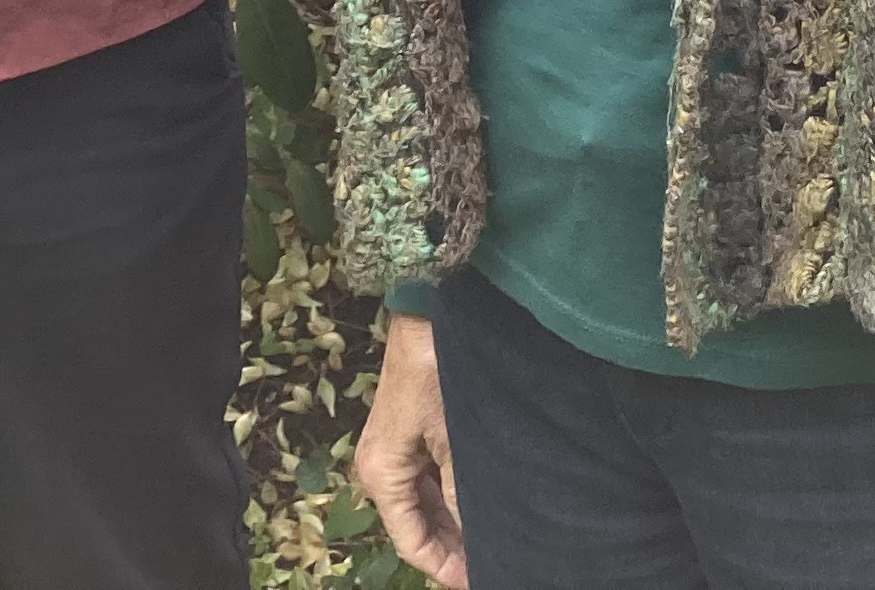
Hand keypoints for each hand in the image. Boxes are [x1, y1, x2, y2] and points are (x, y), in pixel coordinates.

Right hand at [355, 312, 467, 583]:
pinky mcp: (410, 433)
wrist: (430, 313)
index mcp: (382, 476)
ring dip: (454, 522)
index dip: (444, 566)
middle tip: (493, 561)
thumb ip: (460, 492)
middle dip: (451, 548)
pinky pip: (429, 479)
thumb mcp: (455, 440)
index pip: (412, 542)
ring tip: (493, 540)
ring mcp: (395, 451)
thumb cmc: (439, 373)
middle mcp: (381, 469)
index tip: (478, 579)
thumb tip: (474, 533)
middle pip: (417, 525)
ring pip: (425, 503)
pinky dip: (452, 495)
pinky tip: (480, 504)